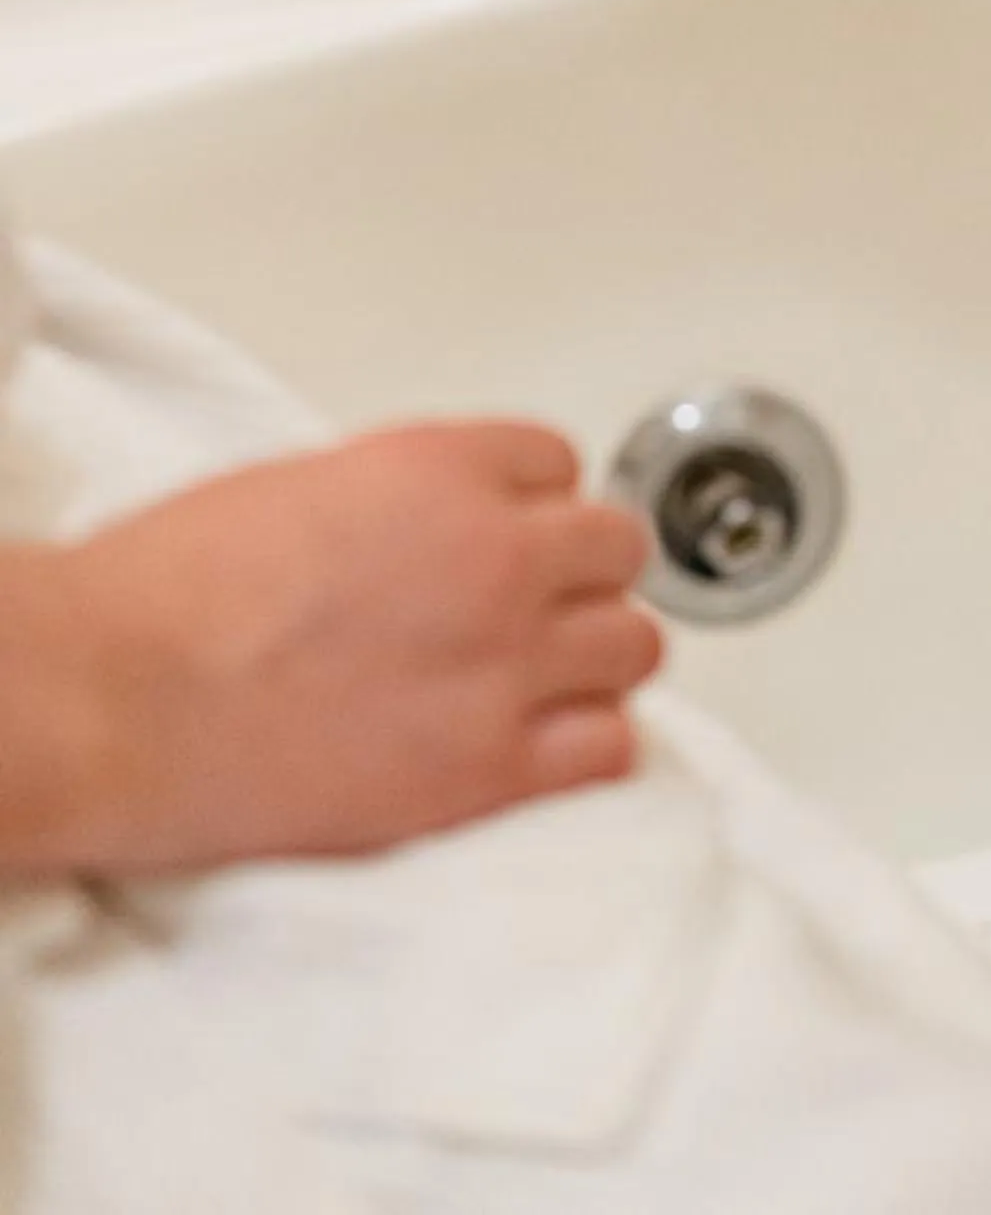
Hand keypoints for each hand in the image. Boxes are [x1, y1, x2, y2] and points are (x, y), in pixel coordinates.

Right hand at [27, 421, 662, 873]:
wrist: (117, 698)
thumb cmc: (168, 591)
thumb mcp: (301, 485)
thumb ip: (397, 501)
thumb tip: (425, 533)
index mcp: (442, 467)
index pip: (556, 461)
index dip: (528, 502)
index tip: (511, 531)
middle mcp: (493, 553)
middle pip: (614, 549)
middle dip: (577, 573)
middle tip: (537, 606)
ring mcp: (503, 663)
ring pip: (633, 646)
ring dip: (594, 660)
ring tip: (548, 680)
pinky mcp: (489, 770)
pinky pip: (610, 750)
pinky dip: (590, 748)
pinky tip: (548, 750)